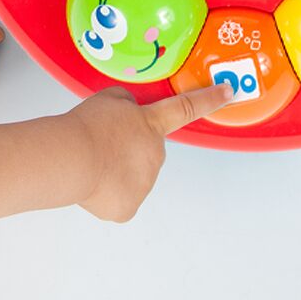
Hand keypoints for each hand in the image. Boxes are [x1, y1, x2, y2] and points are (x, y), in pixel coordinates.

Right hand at [68, 80, 234, 221]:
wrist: (72, 158)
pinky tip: (94, 182)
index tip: (228, 93)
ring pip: (132, 176)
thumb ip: (127, 104)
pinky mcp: (129, 207)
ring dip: (116, 170)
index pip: (185, 108)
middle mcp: (155, 154)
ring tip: (93, 162)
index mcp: (151, 125)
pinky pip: (120, 198)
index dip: (208, 99)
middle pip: (146, 150)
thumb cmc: (87, 127)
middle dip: (129, 148)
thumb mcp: (108, 99)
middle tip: (104, 145)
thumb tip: (128, 113)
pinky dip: (108, 193)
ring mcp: (145, 183)